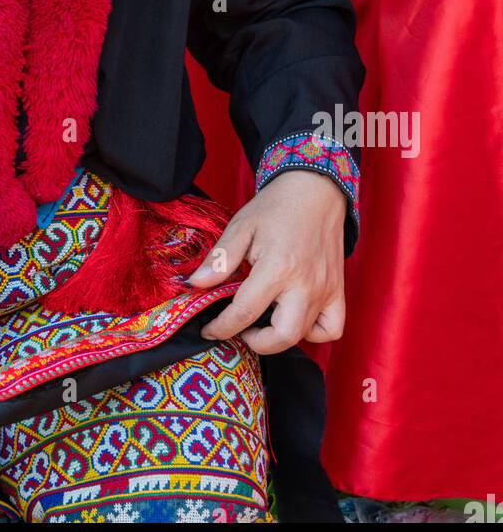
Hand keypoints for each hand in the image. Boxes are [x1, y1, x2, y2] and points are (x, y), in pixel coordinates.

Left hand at [184, 171, 347, 354]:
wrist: (314, 190)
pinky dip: (314, 332)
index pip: (244, 312)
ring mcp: (325, 290)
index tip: (209, 330)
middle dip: (255, 341)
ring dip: (279, 336)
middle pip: (281, 337)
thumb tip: (194, 285)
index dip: (222, 328)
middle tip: (241, 327)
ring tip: (264, 318)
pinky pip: (331, 328)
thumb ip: (219, 259)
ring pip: (304, 335)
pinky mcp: (338, 290)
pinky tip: (295, 316)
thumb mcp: (241, 227)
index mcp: (277, 268)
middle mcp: (305, 284)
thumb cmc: (275, 207)